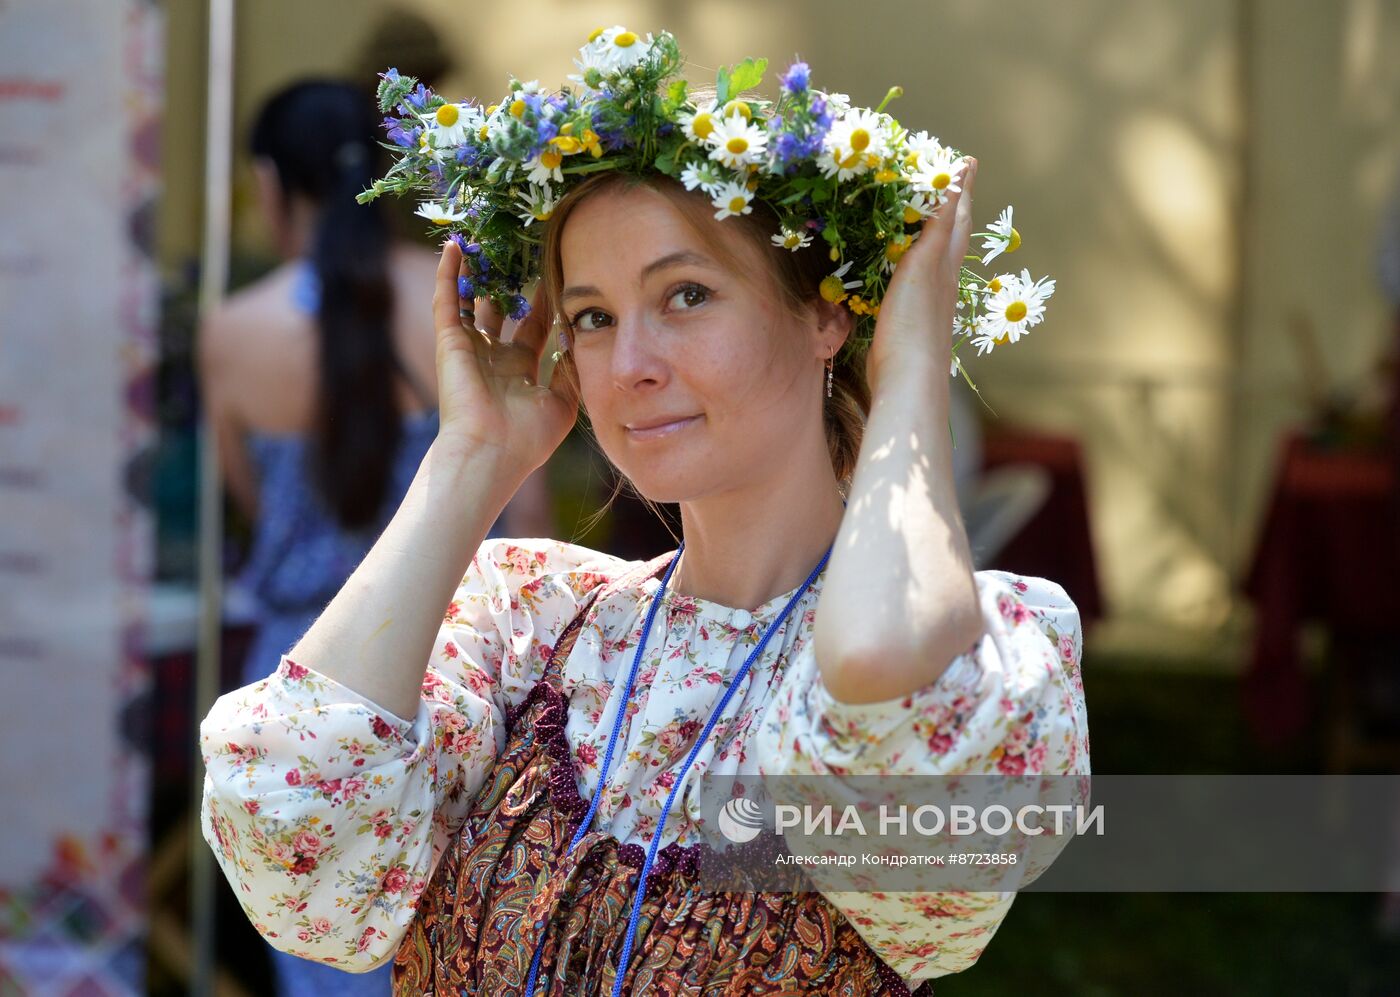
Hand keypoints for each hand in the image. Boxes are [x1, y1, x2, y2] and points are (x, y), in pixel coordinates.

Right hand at [431, 240, 578, 473]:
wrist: (491, 452)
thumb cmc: (528, 437)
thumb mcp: (563, 402)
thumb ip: (571, 370)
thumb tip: (579, 337)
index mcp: (519, 370)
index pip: (535, 326)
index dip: (547, 301)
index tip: (560, 273)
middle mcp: (493, 356)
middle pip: (505, 309)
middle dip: (516, 281)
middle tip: (528, 249)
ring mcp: (469, 347)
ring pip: (473, 299)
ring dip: (479, 271)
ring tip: (489, 237)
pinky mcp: (449, 342)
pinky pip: (446, 300)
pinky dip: (448, 273)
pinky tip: (454, 245)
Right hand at [865, 157, 976, 396]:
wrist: (909, 378)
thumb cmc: (913, 322)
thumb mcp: (923, 266)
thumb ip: (935, 227)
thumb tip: (953, 184)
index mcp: (944, 263)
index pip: (956, 216)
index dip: (961, 188)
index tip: (967, 162)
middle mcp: (942, 278)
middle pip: (954, 234)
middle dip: (957, 206)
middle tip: (958, 181)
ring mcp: (930, 300)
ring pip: (940, 256)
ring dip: (939, 232)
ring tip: (937, 216)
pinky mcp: (913, 319)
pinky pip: (921, 277)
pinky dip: (919, 261)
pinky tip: (912, 267)